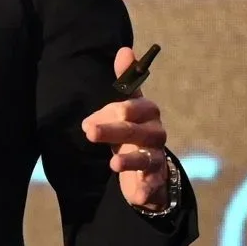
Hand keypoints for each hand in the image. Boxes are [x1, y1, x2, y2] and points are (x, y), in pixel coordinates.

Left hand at [81, 46, 170, 209]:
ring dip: (131, 160)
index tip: (90, 121)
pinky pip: (154, 184)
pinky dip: (147, 190)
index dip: (114, 111)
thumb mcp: (126, 106)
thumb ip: (126, 81)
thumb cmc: (132, 130)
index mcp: (147, 112)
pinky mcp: (156, 179)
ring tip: (113, 165)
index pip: (134, 107)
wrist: (148, 167)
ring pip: (146, 157)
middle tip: (88, 132)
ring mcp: (157, 156)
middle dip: (113, 131)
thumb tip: (125, 49)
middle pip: (136, 130)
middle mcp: (155, 133)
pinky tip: (137, 196)